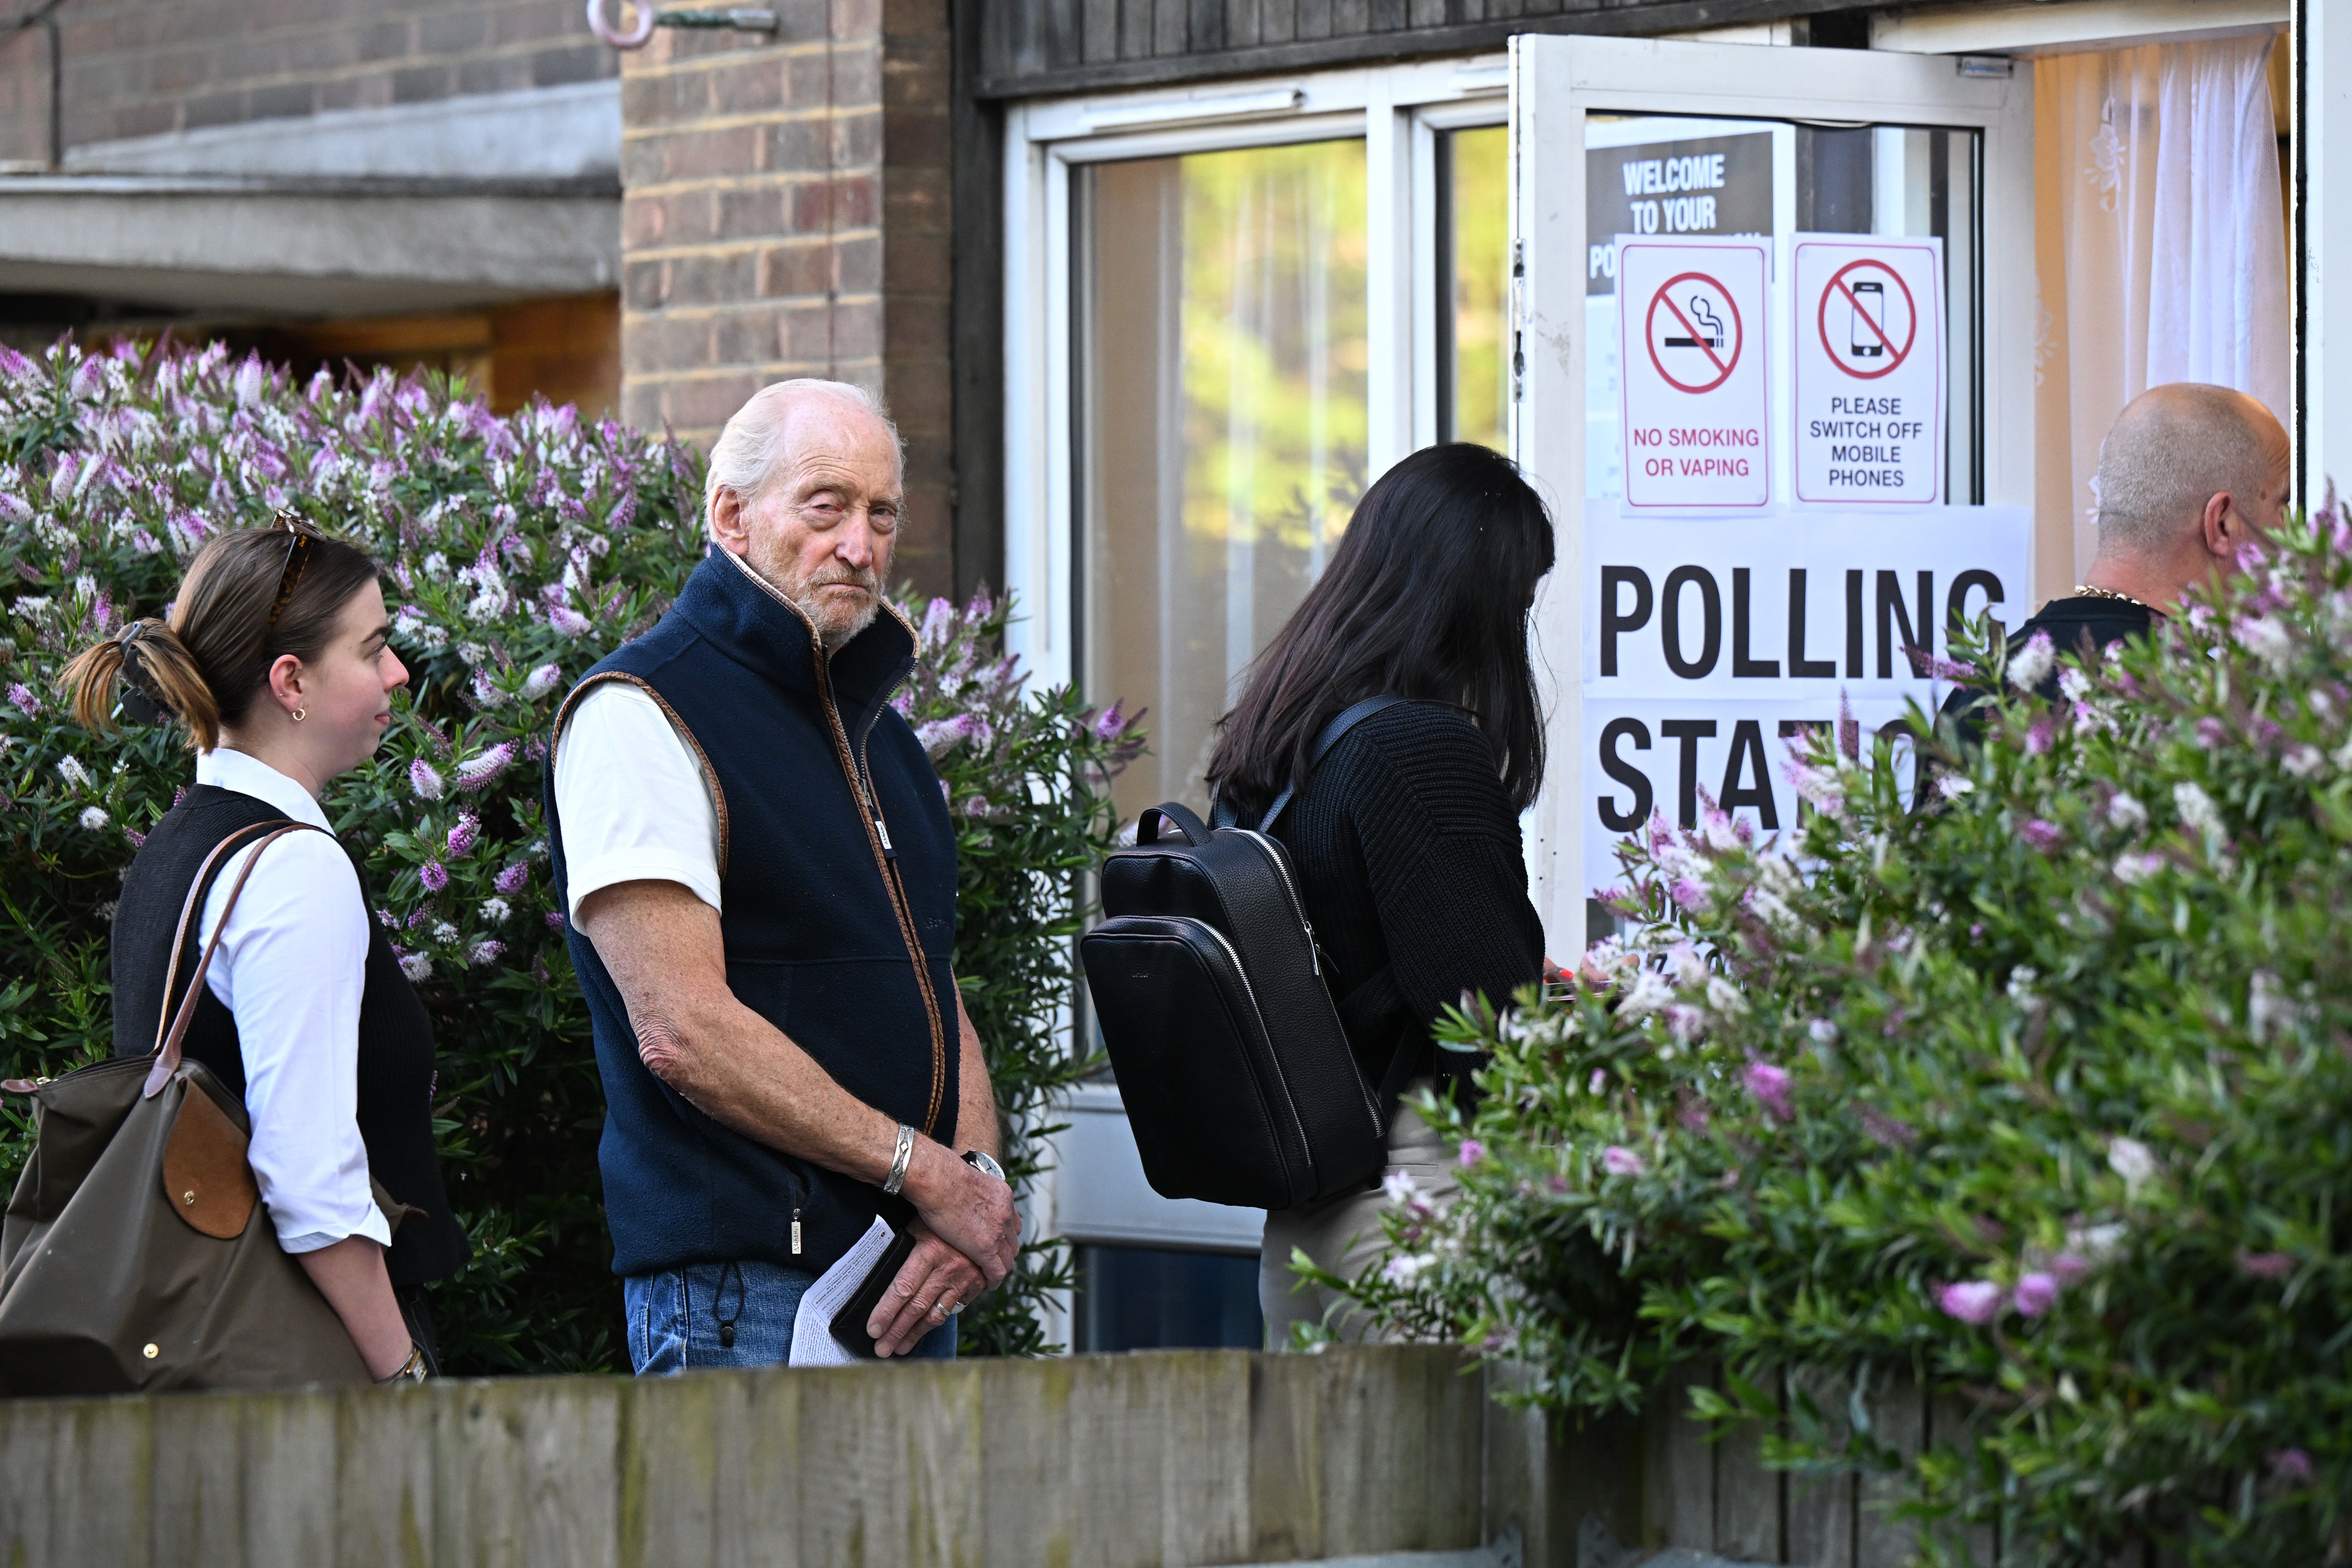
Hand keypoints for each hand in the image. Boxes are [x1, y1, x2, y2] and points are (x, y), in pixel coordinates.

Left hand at [867, 1220, 985, 1356]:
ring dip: (915, 1334)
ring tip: (899, 1348)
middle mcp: (948, 1268)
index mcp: (930, 1250)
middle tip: (881, 1349)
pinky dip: (936, 1321)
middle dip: (896, 1331)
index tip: (873, 1329)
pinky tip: (924, 1330)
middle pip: (917, 1307)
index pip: (903, 1288)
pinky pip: (953, 1308)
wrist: (985, 1212)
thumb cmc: (942, 1215)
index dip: (886, 1311)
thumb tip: (878, 1272)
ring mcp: (964, 1278)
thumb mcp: (919, 1224)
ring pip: (935, 1314)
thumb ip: (903, 1247)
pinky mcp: (976, 1285)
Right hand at [899, 1138, 1017, 1289]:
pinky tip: (988, 1284)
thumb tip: (960, 1194)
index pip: (1011, 1221)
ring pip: (1008, 1257)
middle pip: (1012, 1240)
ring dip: (1000, 1267)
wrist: (938, 1178)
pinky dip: (994, 1280)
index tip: (996, 1243)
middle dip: (1005, 1253)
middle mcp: (1005, 1212)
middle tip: (994, 1262)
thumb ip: (971, 1191)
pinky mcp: (986, 1247)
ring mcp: (998, 1230)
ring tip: (991, 1276)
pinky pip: (997, 1270)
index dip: (1004, 1236)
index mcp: (1002, 1195)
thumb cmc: (941, 1174)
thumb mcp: (967, 1179)